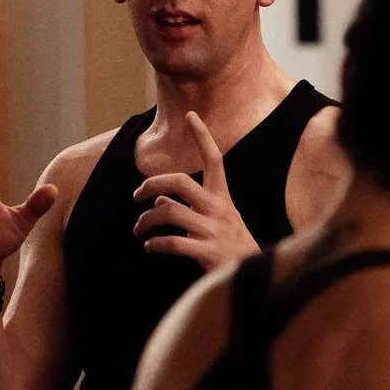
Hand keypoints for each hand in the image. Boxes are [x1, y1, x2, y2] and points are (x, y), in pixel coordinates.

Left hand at [132, 111, 259, 270]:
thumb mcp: (216, 221)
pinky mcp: (207, 252)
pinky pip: (172, 242)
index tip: (191, 115)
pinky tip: (150, 247)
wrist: (254, 274)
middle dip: (152, 184)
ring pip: (169, 212)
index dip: (203, 136)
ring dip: (146, 220)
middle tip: (136, 195)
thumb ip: (189, 208)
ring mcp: (213, 230)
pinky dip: (155, 244)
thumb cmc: (231, 246)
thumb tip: (160, 202)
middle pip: (180, 182)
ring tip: (138, 230)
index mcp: (222, 197)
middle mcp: (218, 208)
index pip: (214, 159)